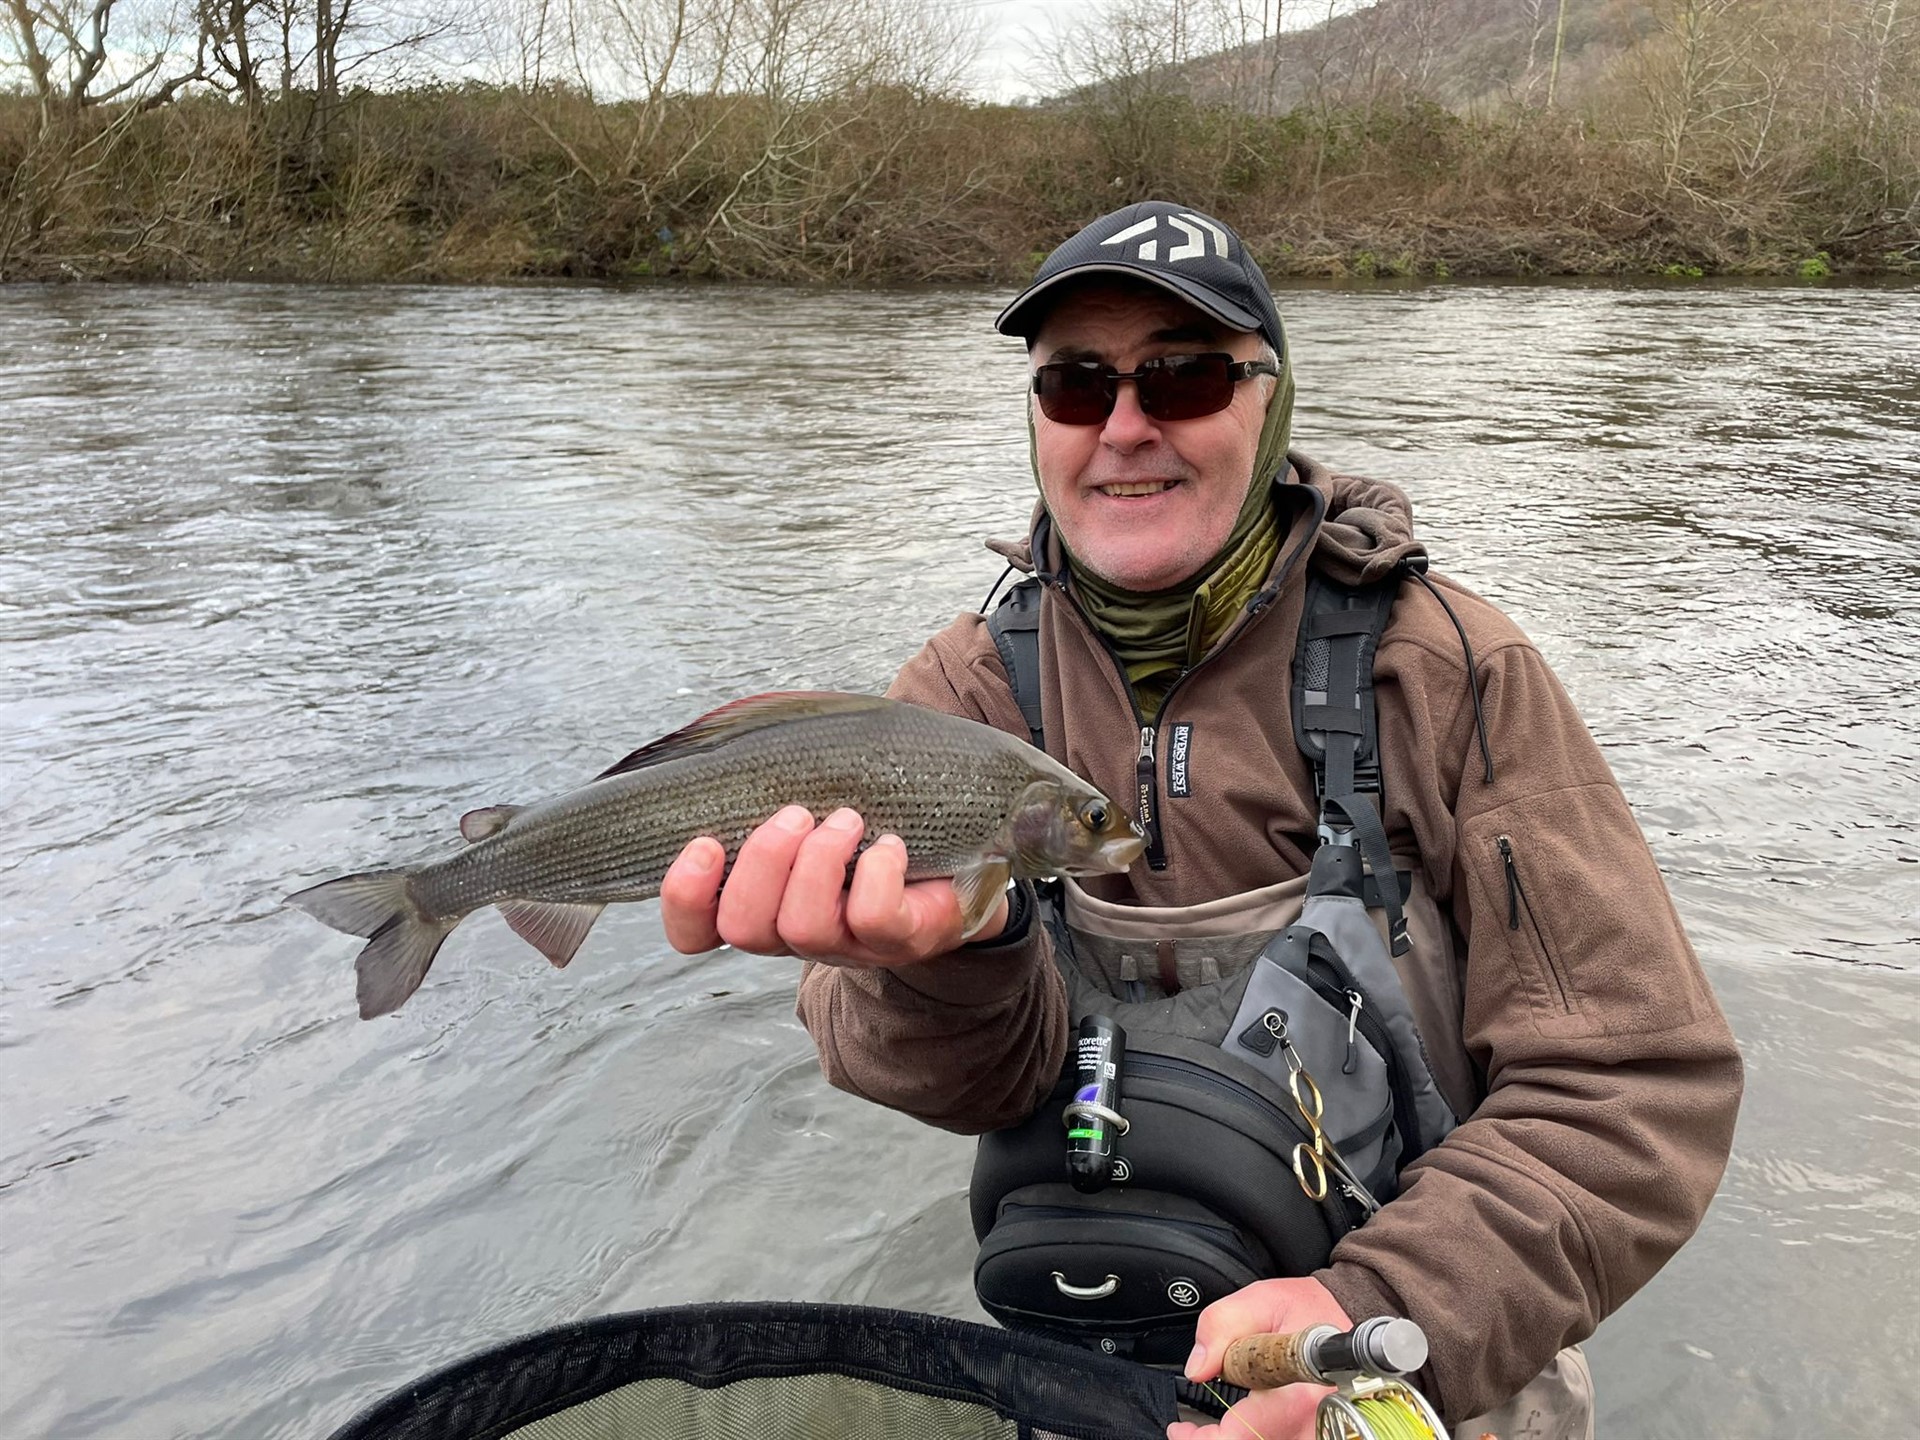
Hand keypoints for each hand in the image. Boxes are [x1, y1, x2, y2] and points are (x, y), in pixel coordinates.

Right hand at [659, 805, 1007, 965]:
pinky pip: (874, 919)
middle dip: (762, 861)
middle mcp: (793, 932)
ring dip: (820, 860)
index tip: (704, 842)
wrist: (959, 857)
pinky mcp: (899, 940)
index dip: (686, 897)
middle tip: (796, 815)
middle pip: (745, 927)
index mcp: (760, 904)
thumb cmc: (869, 820)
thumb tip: (737, 736)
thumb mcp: (813, 800)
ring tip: (848, 819)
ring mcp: (846, 945)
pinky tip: (890, 845)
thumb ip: (772, 781)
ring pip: (803, 927)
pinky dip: (877, 872)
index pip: (695, 930)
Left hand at [1168, 1278, 1353, 1439]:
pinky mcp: (1318, 1432)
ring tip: (1210, 1427)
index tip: (1181, 1428)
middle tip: (1190, 1427)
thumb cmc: (1309, 1311)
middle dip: (1215, 1439)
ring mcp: (1318, 1432)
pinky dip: (1256, 1434)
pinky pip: (1282, 1439)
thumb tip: (1198, 1367)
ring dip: (1236, 1436)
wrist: (1346, 1321)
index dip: (1203, 1438)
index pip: (1240, 1436)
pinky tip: (1240, 1426)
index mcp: (1296, 1395)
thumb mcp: (1260, 1300)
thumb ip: (1221, 1326)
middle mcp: (1312, 1423)